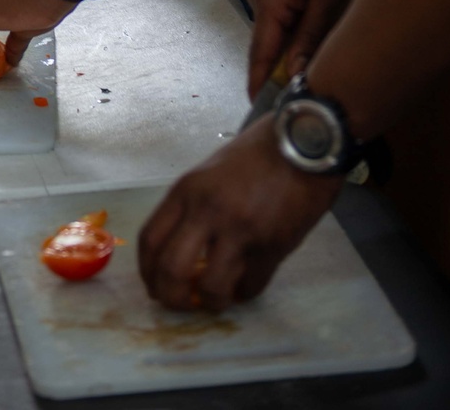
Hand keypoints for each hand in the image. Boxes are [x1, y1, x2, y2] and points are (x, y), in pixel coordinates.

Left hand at [138, 117, 341, 310]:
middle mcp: (208, 210)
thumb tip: (177, 252)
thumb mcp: (210, 172)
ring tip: (216, 297)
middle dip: (171, 297)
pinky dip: (243, 294)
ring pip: (212, 288)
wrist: (301, 145)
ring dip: (211, 302)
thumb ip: (192, 207)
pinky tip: (244, 285)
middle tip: (180, 304)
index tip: (154, 286)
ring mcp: (241, 230)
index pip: (150, 240)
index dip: (147, 272)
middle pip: (171, 270)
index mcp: (188, 190)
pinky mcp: (272, 246)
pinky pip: (250, 287)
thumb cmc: (255, 155)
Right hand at [245, 0, 369, 99]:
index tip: (260, 115)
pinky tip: (314, 41)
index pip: (259, 55)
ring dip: (291, 50)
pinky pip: (281, 16)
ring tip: (314, 74)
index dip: (260, 85)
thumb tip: (298, 76)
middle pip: (266, 45)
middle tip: (301, 101)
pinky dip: (295, 32)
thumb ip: (311, 39)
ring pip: (276, 31)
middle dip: (281, 72)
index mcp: (268, 1)